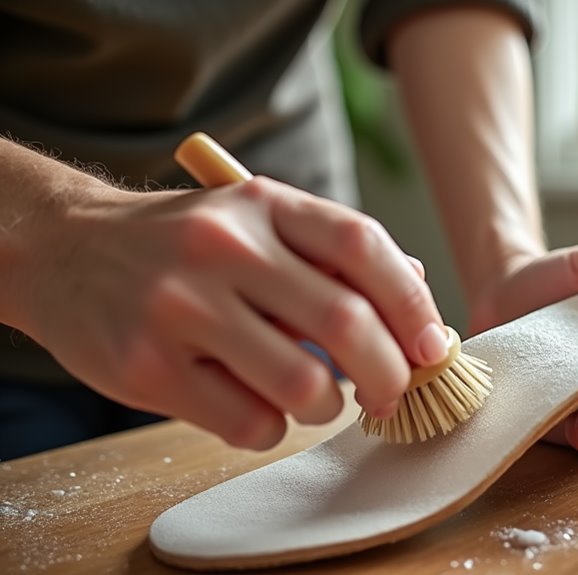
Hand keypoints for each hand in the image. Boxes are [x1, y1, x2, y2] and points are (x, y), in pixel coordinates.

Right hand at [24, 177, 447, 448]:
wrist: (64, 251)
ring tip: (313, 398)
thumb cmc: (183, 244)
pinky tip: (254, 407)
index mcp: (263, 205)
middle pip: (346, 322)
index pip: (363, 246)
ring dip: (325, 407)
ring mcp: (181, 307)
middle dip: (388, 374)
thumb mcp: (257, 220)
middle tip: (391, 394)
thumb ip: (333, 251)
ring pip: (301, 383)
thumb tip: (417, 292)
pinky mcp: (147, 366)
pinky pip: (248, 423)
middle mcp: (224, 247)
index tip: (432, 347)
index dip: (413, 305)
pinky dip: (270, 429)